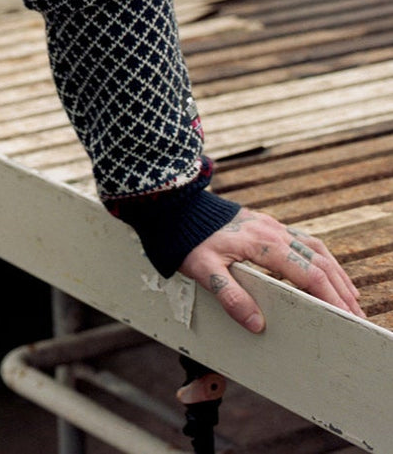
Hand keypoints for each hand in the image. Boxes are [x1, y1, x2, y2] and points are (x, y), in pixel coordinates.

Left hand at [180, 207, 364, 332]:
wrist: (175, 205)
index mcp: (264, 244)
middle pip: (319, 261)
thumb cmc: (188, 238)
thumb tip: (258, 324)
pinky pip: (302, 239)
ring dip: (334, 272)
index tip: (345, 315)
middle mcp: (273, 231)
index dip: (330, 296)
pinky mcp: (265, 223)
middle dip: (340, 288)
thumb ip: (231, 297)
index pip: (308, 273)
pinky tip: (322, 268)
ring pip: (314, 248)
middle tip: (356, 314)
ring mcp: (271, 225)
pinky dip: (320, 257)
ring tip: (348, 295)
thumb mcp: (204, 270)